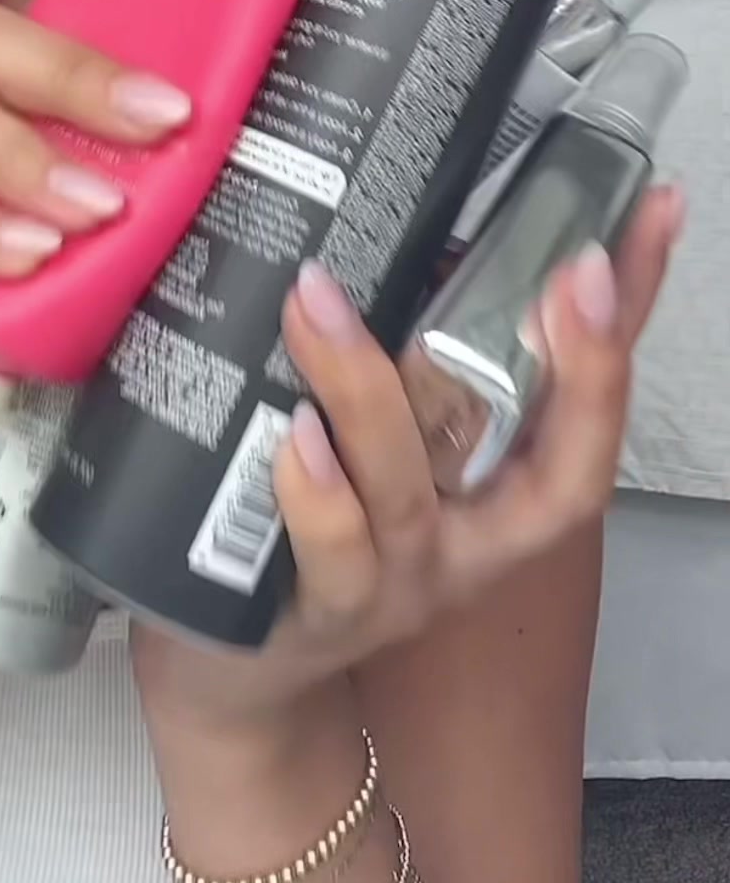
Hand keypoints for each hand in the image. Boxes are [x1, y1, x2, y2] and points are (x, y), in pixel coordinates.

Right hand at [0, 1, 191, 493]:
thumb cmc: (23, 296)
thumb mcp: (92, 230)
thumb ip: (139, 186)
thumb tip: (244, 165)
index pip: (33, 24)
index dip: (100, 53)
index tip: (178, 106)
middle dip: (65, 76)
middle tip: (152, 131)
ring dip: (19, 153)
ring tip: (95, 208)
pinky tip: (32, 256)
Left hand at [131, 184, 682, 730]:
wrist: (230, 666)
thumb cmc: (311, 523)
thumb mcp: (375, 433)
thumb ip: (409, 353)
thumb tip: (427, 218)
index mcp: (497, 495)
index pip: (591, 405)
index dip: (627, 323)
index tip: (652, 216)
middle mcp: (467, 545)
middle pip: (560, 477)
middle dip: (585, 373)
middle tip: (577, 271)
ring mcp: (396, 585)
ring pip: (406, 496)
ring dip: (366, 391)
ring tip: (322, 302)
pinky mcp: (315, 616)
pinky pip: (329, 554)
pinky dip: (316, 492)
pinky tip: (294, 436)